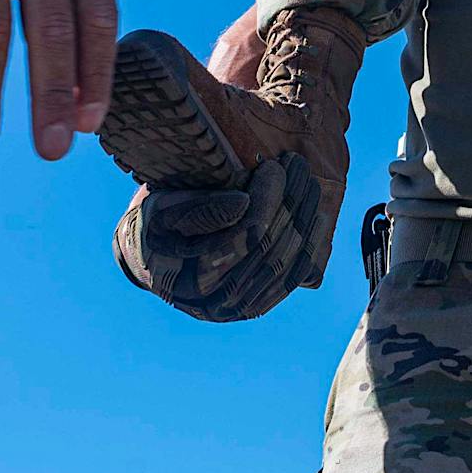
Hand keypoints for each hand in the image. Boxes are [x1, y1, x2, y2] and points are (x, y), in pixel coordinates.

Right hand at [113, 156, 323, 322]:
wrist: (153, 260)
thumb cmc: (157, 226)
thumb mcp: (162, 210)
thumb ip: (199, 209)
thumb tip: (243, 204)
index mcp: (190, 276)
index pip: (245, 237)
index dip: (267, 199)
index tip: (274, 166)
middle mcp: (217, 302)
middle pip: (271, 247)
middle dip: (290, 199)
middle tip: (296, 163)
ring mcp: (240, 308)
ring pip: (287, 261)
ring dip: (304, 216)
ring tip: (308, 180)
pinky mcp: (257, 305)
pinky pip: (292, 277)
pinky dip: (311, 245)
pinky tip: (318, 216)